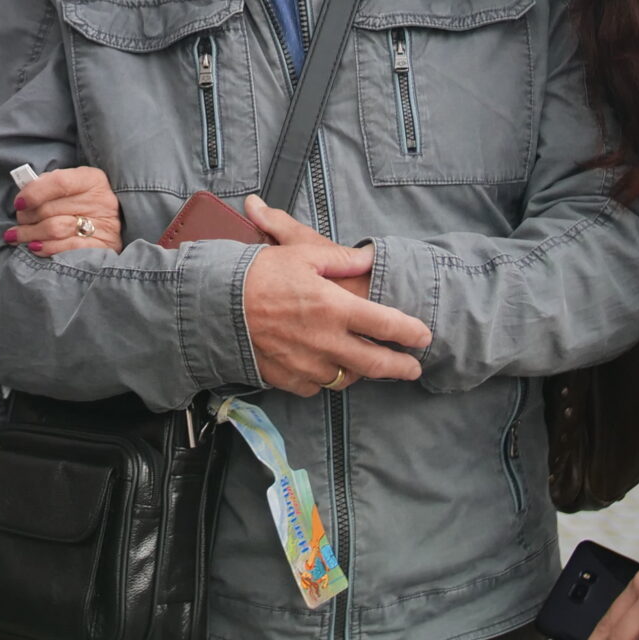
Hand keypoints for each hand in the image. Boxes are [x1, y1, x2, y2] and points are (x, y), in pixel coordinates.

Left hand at [9, 167, 123, 253]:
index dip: (34, 193)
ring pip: (55, 229)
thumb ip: (48, 186)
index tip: (19, 203)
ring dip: (30, 234)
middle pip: (52, 209)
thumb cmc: (80, 204)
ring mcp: (104, 225)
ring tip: (17, 236)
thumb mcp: (70, 187)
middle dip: (27, 217)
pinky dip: (46, 248)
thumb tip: (23, 197)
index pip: (59, 182)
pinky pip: (66, 249)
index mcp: (92, 179)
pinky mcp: (102, 247)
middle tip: (19, 221)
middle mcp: (101, 200)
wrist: (107, 228)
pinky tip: (35, 247)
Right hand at [239, 195, 427, 393]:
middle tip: (413, 368)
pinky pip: (316, 386)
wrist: (214, 306)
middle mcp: (327, 342)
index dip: (410, 332)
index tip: (423, 336)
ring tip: (368, 366)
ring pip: (346, 378)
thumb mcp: (300, 253)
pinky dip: (325, 378)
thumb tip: (367, 258)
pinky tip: (326, 368)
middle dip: (400, 367)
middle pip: (376, 363)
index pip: (386, 324)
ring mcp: (307, 364)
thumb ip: (339, 258)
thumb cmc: (258, 274)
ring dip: (361, 372)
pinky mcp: (288, 378)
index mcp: (335, 308)